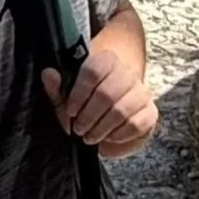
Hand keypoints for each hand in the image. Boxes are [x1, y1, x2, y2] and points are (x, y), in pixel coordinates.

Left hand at [42, 47, 158, 158]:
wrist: (112, 105)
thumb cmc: (86, 100)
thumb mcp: (67, 94)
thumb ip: (57, 86)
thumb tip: (48, 74)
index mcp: (105, 60)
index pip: (93, 71)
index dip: (79, 94)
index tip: (70, 112)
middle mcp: (127, 73)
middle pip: (107, 94)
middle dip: (89, 117)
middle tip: (79, 129)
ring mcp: (141, 93)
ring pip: (121, 111)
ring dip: (101, 129)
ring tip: (90, 136)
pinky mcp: (150, 112)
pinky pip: (136, 125)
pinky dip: (118, 136)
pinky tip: (108, 137)